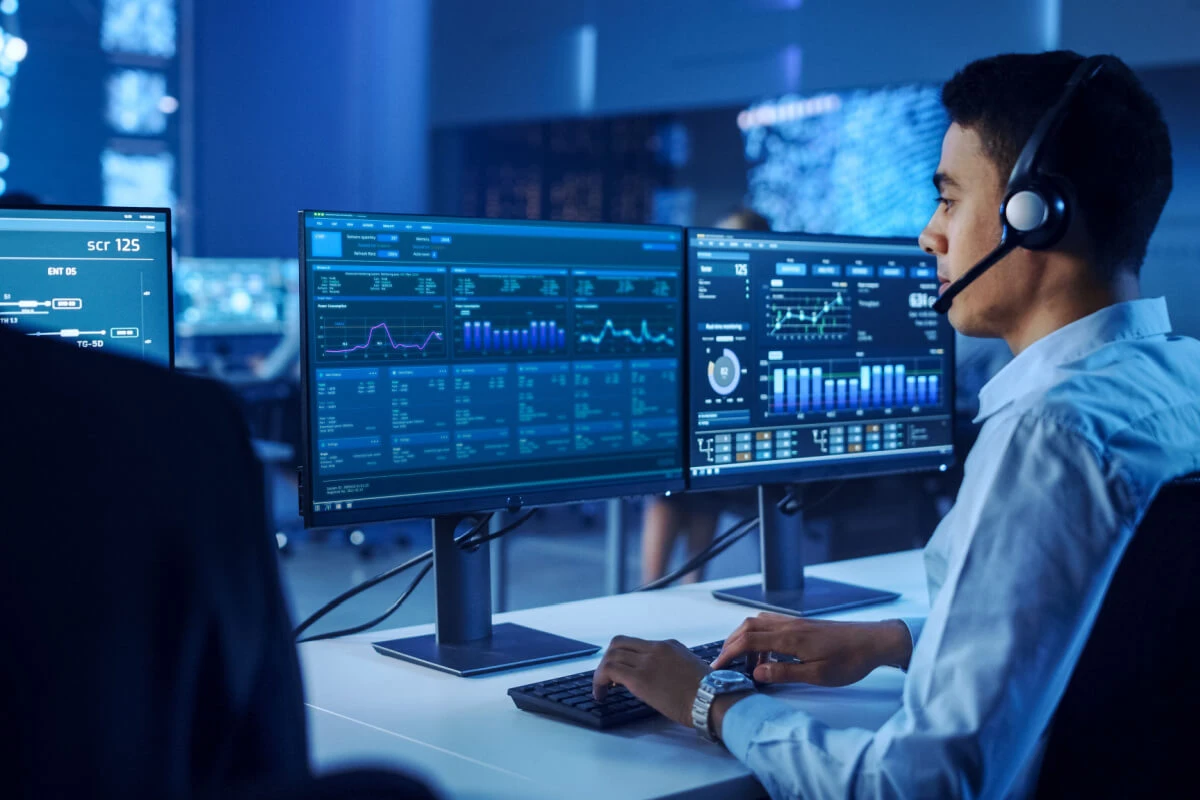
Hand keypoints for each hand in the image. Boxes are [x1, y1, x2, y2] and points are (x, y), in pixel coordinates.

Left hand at [592, 636, 711, 726]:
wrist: (714, 699)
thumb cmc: (709, 693)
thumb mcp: (691, 671)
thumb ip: (674, 668)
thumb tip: (664, 679)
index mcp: (669, 646)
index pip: (637, 644)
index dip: (623, 657)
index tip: (619, 673)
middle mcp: (656, 648)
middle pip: (618, 643)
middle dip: (608, 660)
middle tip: (606, 679)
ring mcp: (647, 661)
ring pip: (610, 655)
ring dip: (601, 672)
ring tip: (601, 690)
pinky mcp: (639, 677)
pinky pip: (608, 671)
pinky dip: (599, 681)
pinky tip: (601, 695)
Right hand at [711, 613, 910, 685]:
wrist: (874, 641)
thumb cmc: (849, 660)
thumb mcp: (818, 675)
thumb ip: (785, 673)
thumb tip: (756, 673)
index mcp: (790, 638)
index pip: (748, 641)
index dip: (728, 653)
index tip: (716, 667)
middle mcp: (788, 625)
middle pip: (748, 627)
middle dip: (731, 644)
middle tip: (724, 664)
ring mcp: (795, 622)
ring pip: (758, 623)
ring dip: (745, 639)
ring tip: (746, 663)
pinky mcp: (803, 624)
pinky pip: (771, 624)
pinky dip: (760, 636)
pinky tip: (767, 653)